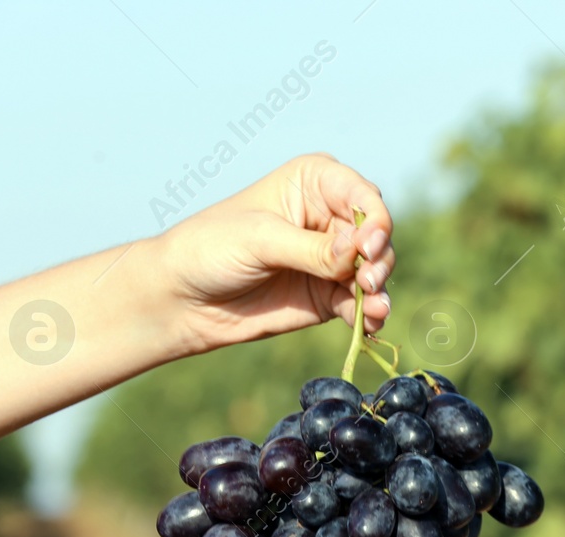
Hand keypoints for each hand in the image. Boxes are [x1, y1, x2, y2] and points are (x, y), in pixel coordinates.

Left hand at [155, 153, 396, 357]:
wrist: (184, 299)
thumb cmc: (211, 248)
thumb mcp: (261, 240)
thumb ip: (314, 249)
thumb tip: (361, 254)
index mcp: (315, 183)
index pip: (364, 196)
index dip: (375, 221)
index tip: (367, 248)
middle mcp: (331, 217)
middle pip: (378, 236)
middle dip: (379, 259)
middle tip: (367, 281)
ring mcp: (334, 259)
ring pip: (376, 271)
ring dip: (380, 289)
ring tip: (373, 308)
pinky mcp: (330, 296)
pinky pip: (362, 304)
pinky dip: (371, 314)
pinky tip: (370, 324)